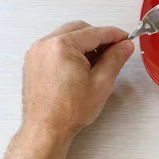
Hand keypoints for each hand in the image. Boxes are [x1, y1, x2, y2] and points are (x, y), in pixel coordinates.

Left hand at [22, 21, 134, 140]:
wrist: (46, 129)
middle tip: (114, 50)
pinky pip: (55, 45)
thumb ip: (115, 58)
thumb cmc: (68, 111)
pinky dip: (70, 50)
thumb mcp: (102, 82)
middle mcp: (46, 44)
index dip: (114, 35)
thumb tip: (124, 45)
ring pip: (67, 36)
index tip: (125, 39)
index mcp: (62, 46)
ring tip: (97, 62)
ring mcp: (37, 52)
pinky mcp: (33, 61)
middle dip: (98, 37)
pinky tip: (80, 66)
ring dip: (84, 43)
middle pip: (79, 29)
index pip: (95, 32)